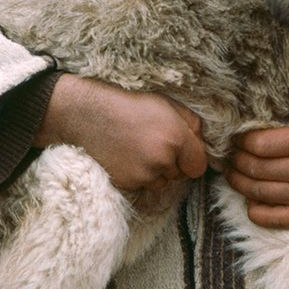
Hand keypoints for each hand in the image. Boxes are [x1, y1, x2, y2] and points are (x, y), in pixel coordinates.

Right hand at [35, 74, 206, 191]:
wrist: (88, 115)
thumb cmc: (128, 104)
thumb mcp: (164, 103)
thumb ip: (190, 122)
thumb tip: (200, 140)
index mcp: (176, 138)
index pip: (199, 166)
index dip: (191, 158)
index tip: (182, 150)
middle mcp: (162, 160)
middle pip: (179, 175)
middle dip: (173, 163)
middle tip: (154, 143)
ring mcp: (143, 175)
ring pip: (160, 182)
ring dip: (155, 170)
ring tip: (138, 148)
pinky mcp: (127, 184)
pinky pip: (142, 185)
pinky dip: (138, 175)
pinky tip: (127, 156)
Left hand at [224, 92, 288, 228]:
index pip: (262, 144)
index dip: (242, 140)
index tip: (236, 135)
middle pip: (256, 168)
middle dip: (236, 159)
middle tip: (230, 152)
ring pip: (259, 192)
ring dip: (238, 181)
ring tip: (232, 170)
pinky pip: (273, 218)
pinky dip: (254, 210)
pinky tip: (248, 196)